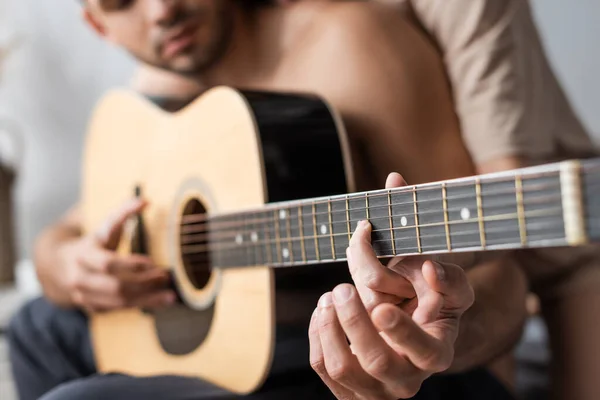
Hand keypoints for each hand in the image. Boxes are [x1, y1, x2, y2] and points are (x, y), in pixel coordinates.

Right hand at [59, 198, 174, 311]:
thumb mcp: (103, 228)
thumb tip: (144, 200)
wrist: (60, 268)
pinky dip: (142, 305)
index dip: (130, 264)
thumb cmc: (92, 244)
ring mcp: (86, 296)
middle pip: (116, 285)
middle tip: (165, 276)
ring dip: (148, 299)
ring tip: (171, 295)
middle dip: (144, 282)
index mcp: (84, 255)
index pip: (107, 263)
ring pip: (120, 302)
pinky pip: (121, 310)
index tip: (151, 262)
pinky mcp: (94, 308)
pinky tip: (160, 301)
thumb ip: (122, 214)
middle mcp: (82, 278)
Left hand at [309, 173, 474, 398]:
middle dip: (354, 321)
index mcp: (437, 351)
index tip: (382, 307)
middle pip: (376, 361)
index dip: (402, 332)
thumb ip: (425, 228)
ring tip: (332, 294)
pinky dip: (317, 333)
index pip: (424, 351)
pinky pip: (322, 366)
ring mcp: (376, 388)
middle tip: (343, 288)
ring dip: (330, 325)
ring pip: (343, 366)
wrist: (413, 335)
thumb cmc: (430, 298)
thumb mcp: (444, 275)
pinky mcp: (349, 387)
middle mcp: (407, 378)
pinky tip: (323, 310)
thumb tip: (396, 183)